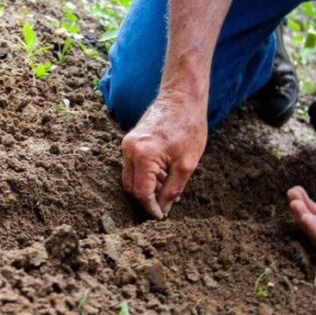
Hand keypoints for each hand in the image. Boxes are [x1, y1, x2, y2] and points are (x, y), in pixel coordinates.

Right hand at [121, 93, 206, 218]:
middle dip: (146, 200)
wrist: (182, 98)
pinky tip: (163, 175)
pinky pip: (132, 165)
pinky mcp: (130, 140)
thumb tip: (164, 208)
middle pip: (130, 187)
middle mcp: (129, 150)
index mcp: (143, 156)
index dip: (151, 208)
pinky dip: (144, 175)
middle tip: (164, 206)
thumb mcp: (186, 164)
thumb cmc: (188, 127)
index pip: (141, 193)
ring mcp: (127, 144)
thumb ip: (173, 190)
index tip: (161, 216)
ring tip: (167, 188)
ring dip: (146, 188)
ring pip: (130, 177)